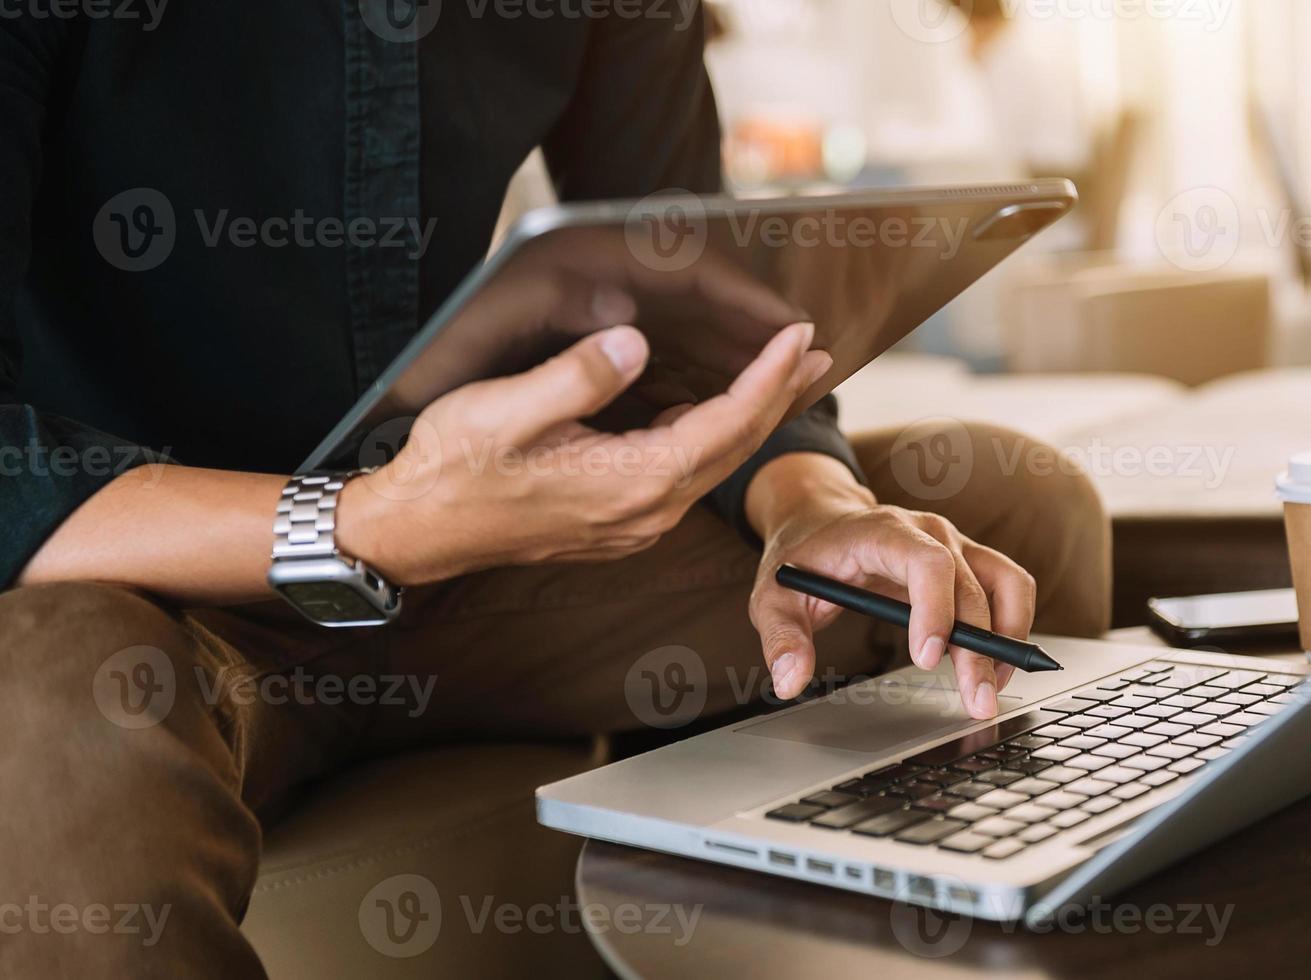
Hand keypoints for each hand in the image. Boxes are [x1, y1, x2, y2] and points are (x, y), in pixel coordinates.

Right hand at [338, 322, 830, 584]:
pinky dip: (713, 436)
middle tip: (815, 353)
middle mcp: (646, 510)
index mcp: (630, 481)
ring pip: (713, 462)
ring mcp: (635, 521)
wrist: (420, 530)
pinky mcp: (619, 519)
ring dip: (751, 416)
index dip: (768, 378)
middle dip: (779, 395)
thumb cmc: (454, 469)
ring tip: (781, 375)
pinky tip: (714, 410)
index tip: (798, 338)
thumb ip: (575, 378)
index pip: (725, 424)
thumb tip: (631, 344)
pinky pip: (685, 474)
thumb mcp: (505, 411)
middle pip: (734, 446)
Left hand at [745, 455, 1036, 719]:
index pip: (927, 563)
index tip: (928, 659)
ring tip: (994, 687)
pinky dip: (1011, 625)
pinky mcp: (967, 561)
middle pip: (972, 586)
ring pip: (1006, 583)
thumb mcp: (773, 595)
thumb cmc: (803, 557)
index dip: (936, 610)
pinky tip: (995, 665)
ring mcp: (954, 543)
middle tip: (977, 701)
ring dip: (1008, 637)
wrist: (820, 519)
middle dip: (979, 648)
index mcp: (883, 531)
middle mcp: (930, 531)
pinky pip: (1008, 588)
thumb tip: (791, 680)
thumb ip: (781, 637)